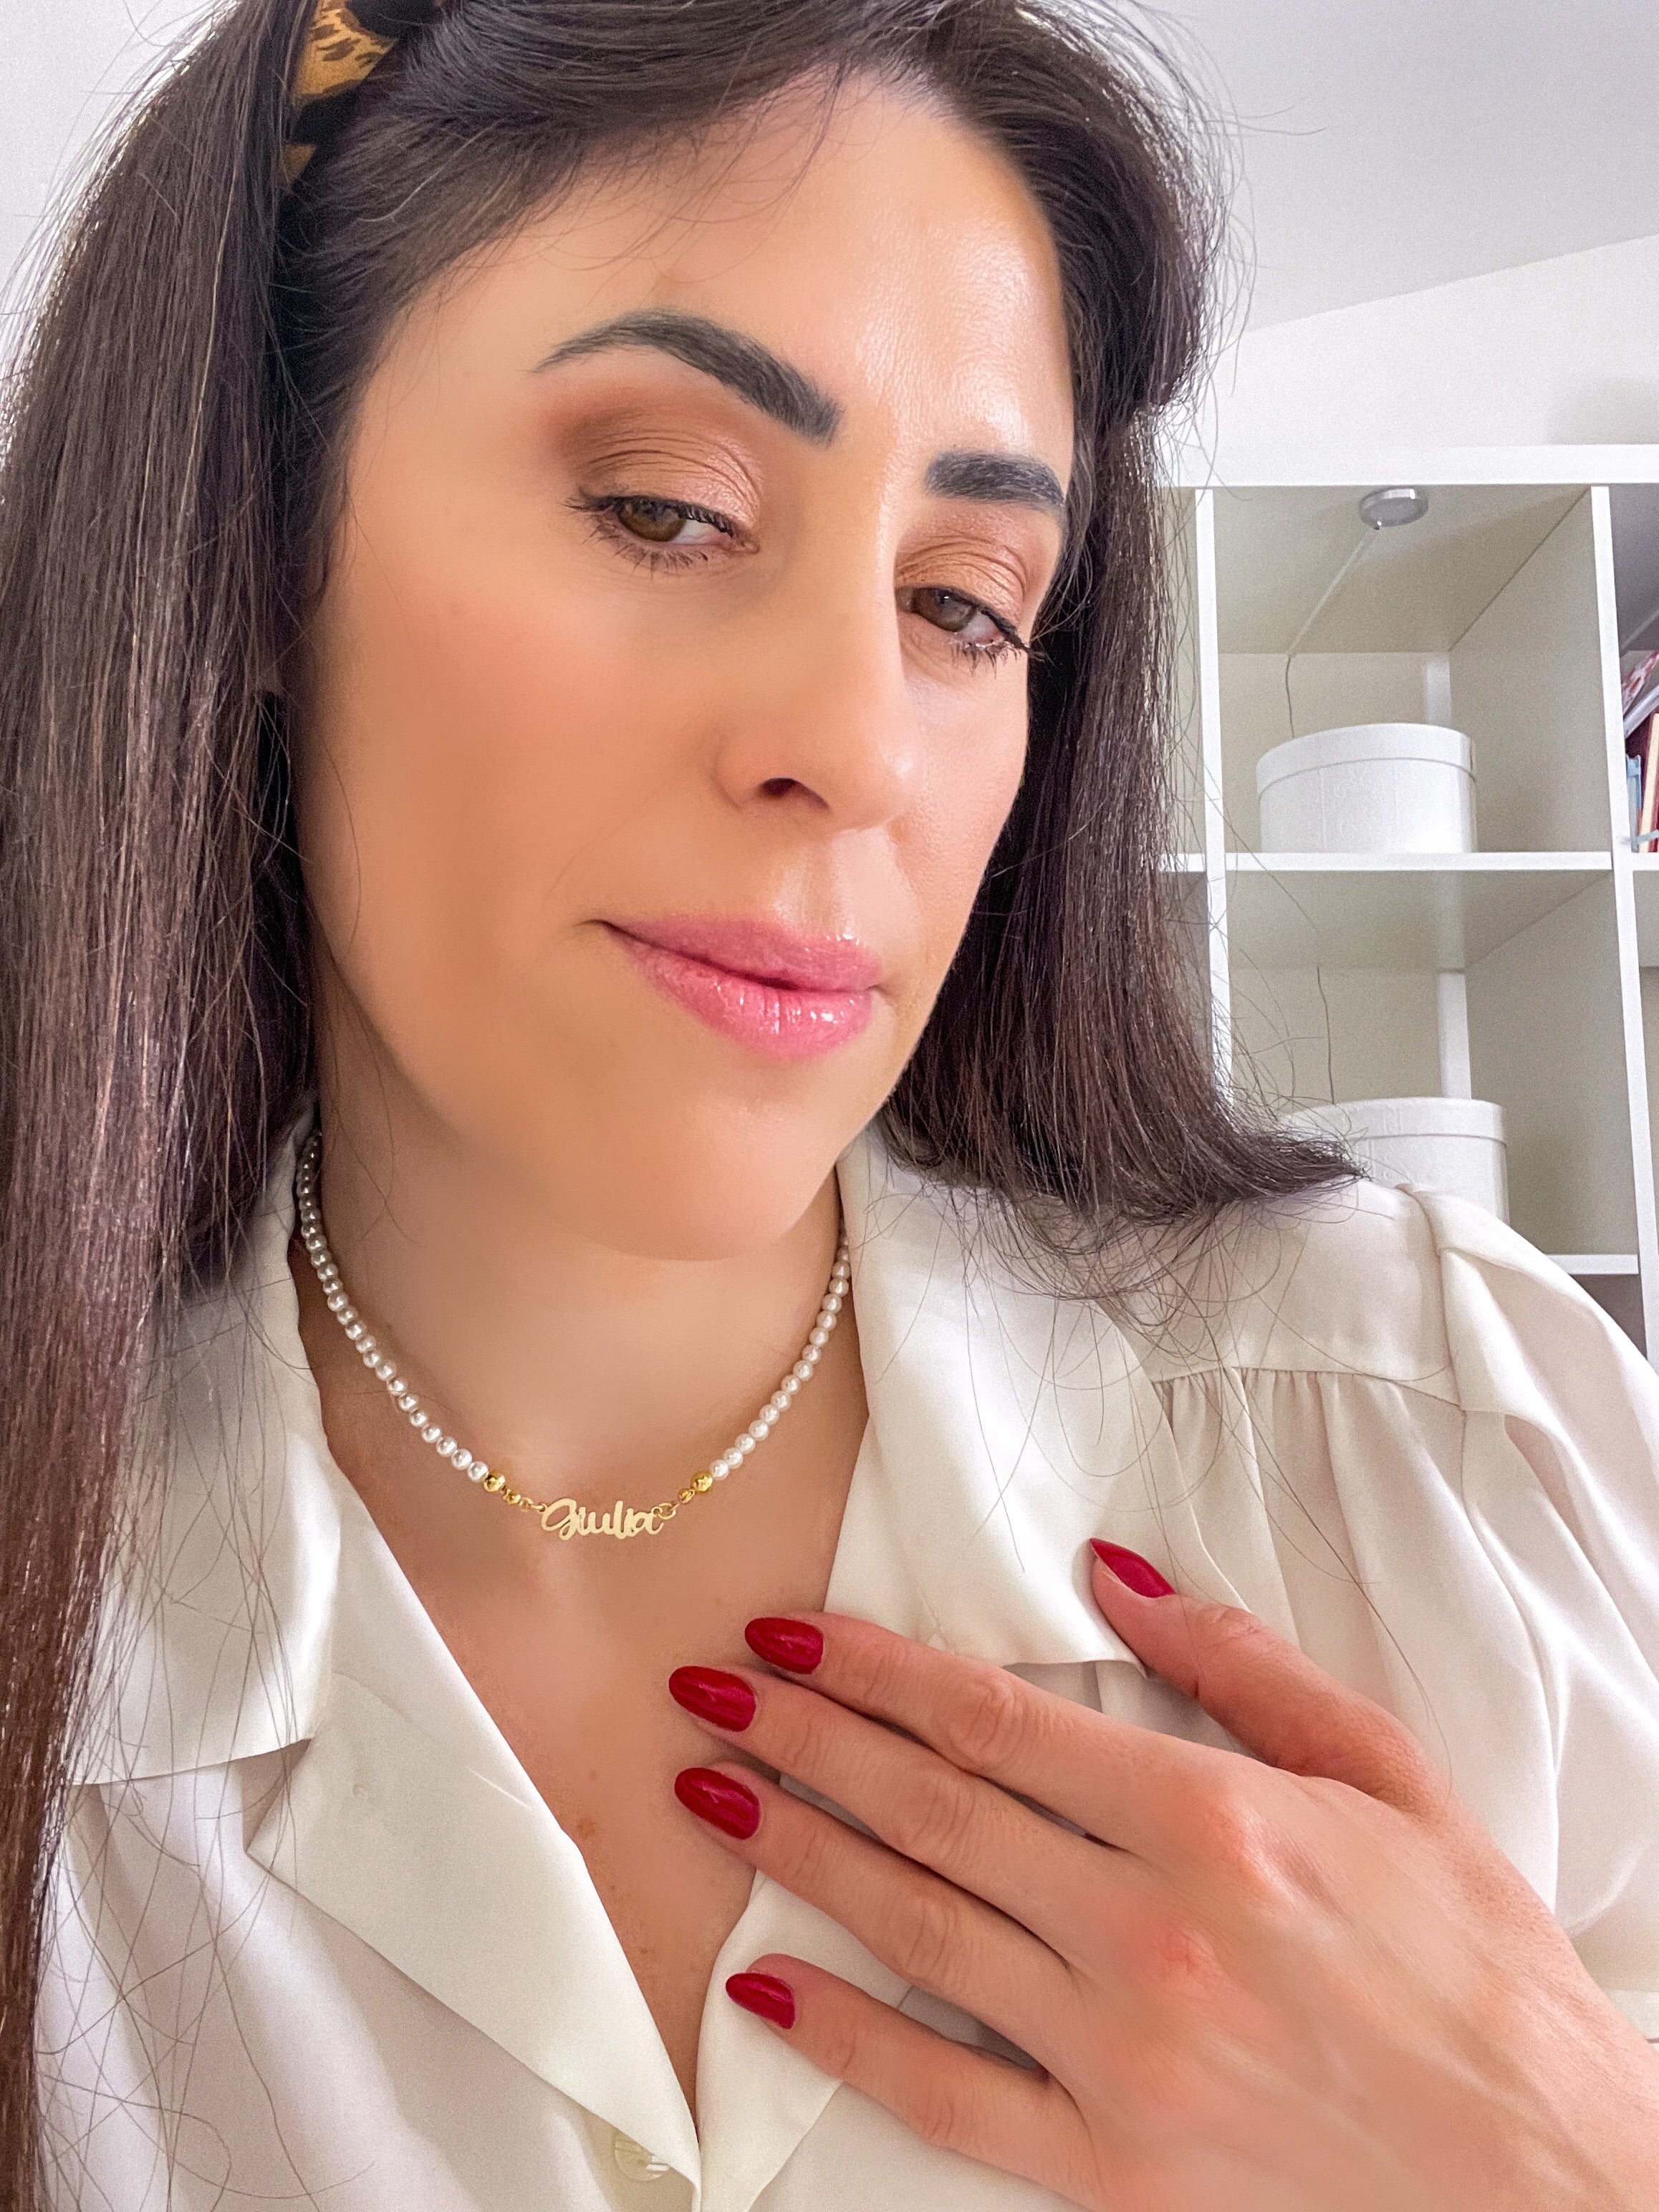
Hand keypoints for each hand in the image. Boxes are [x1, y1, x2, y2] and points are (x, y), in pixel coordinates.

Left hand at [666, 1545, 1658, 2211]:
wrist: (1548, 2181)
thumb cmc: (1475, 1967)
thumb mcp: (1389, 1779)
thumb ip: (1244, 1668)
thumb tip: (1116, 1574)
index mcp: (1212, 1819)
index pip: (992, 1721)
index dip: (875, 1669)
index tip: (793, 1633)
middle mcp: (1147, 1930)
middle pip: (929, 1807)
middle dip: (804, 1736)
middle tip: (710, 1688)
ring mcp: (1119, 2054)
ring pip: (916, 1925)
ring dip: (797, 1850)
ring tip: (707, 1791)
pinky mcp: (1111, 2168)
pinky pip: (946, 2094)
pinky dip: (847, 2039)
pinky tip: (768, 1987)